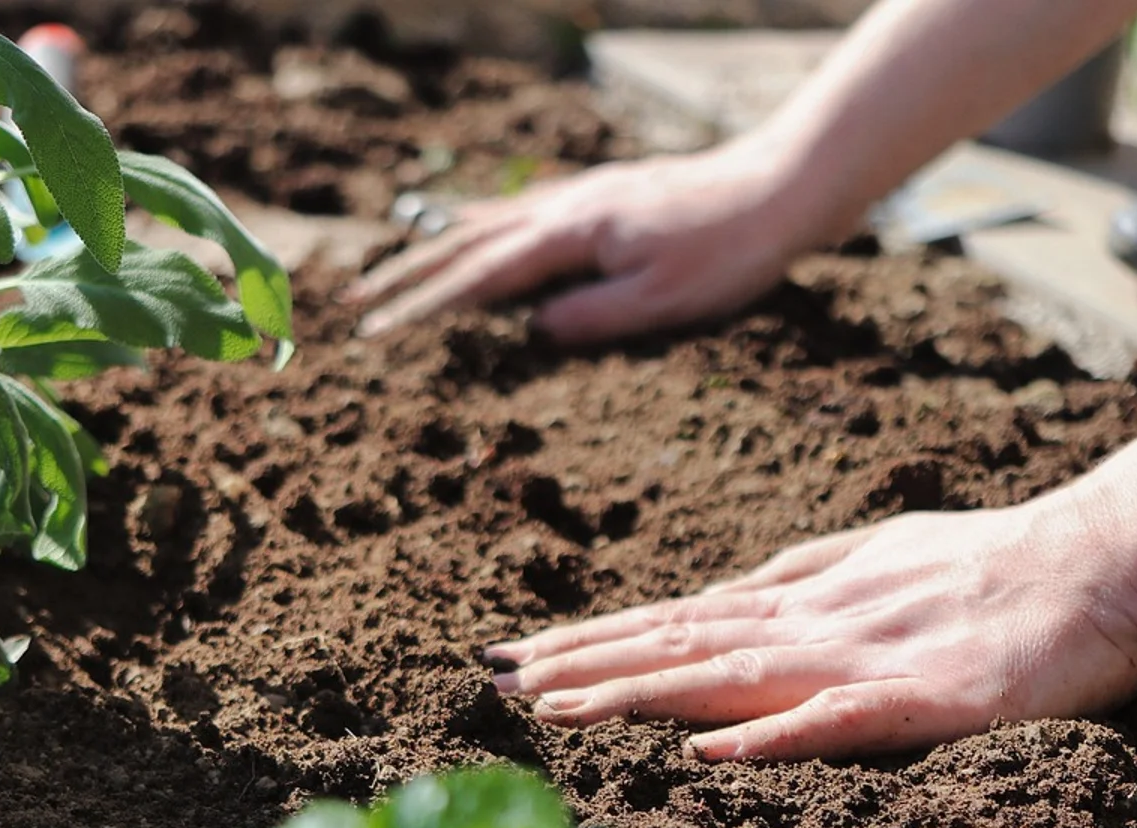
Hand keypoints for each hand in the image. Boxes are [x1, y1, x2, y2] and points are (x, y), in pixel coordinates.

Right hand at [347, 142, 824, 343]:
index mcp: (572, 236)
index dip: (423, 307)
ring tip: (396, 267)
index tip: (376, 331)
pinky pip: (523, 210)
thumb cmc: (729, 251)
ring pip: (491, 221)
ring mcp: (583, 197)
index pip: (479, 278)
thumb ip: (591, 317)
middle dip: (408, 274)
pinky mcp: (603, 196)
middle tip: (356, 301)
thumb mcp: (662, 301)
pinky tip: (478, 229)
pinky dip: (484, 223)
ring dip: (437, 247)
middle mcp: (566, 208)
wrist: (780, 187)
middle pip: (467, 243)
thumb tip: (531, 332)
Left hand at [484, 497, 1136, 761]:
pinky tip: (710, 750)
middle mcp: (816, 621)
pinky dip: (771, 735)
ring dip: (640, 691)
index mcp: (805, 596)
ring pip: (732, 675)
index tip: (516, 654)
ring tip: (557, 707)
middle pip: (681, 643)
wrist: (1104, 559)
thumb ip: (801, 575)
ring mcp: (866, 656)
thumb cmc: (993, 560)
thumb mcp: (877, 554)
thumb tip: (724, 594)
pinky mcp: (927, 698)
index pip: (677, 620)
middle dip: (584, 663)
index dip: (594, 638)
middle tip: (495, 679)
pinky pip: (839, 719)